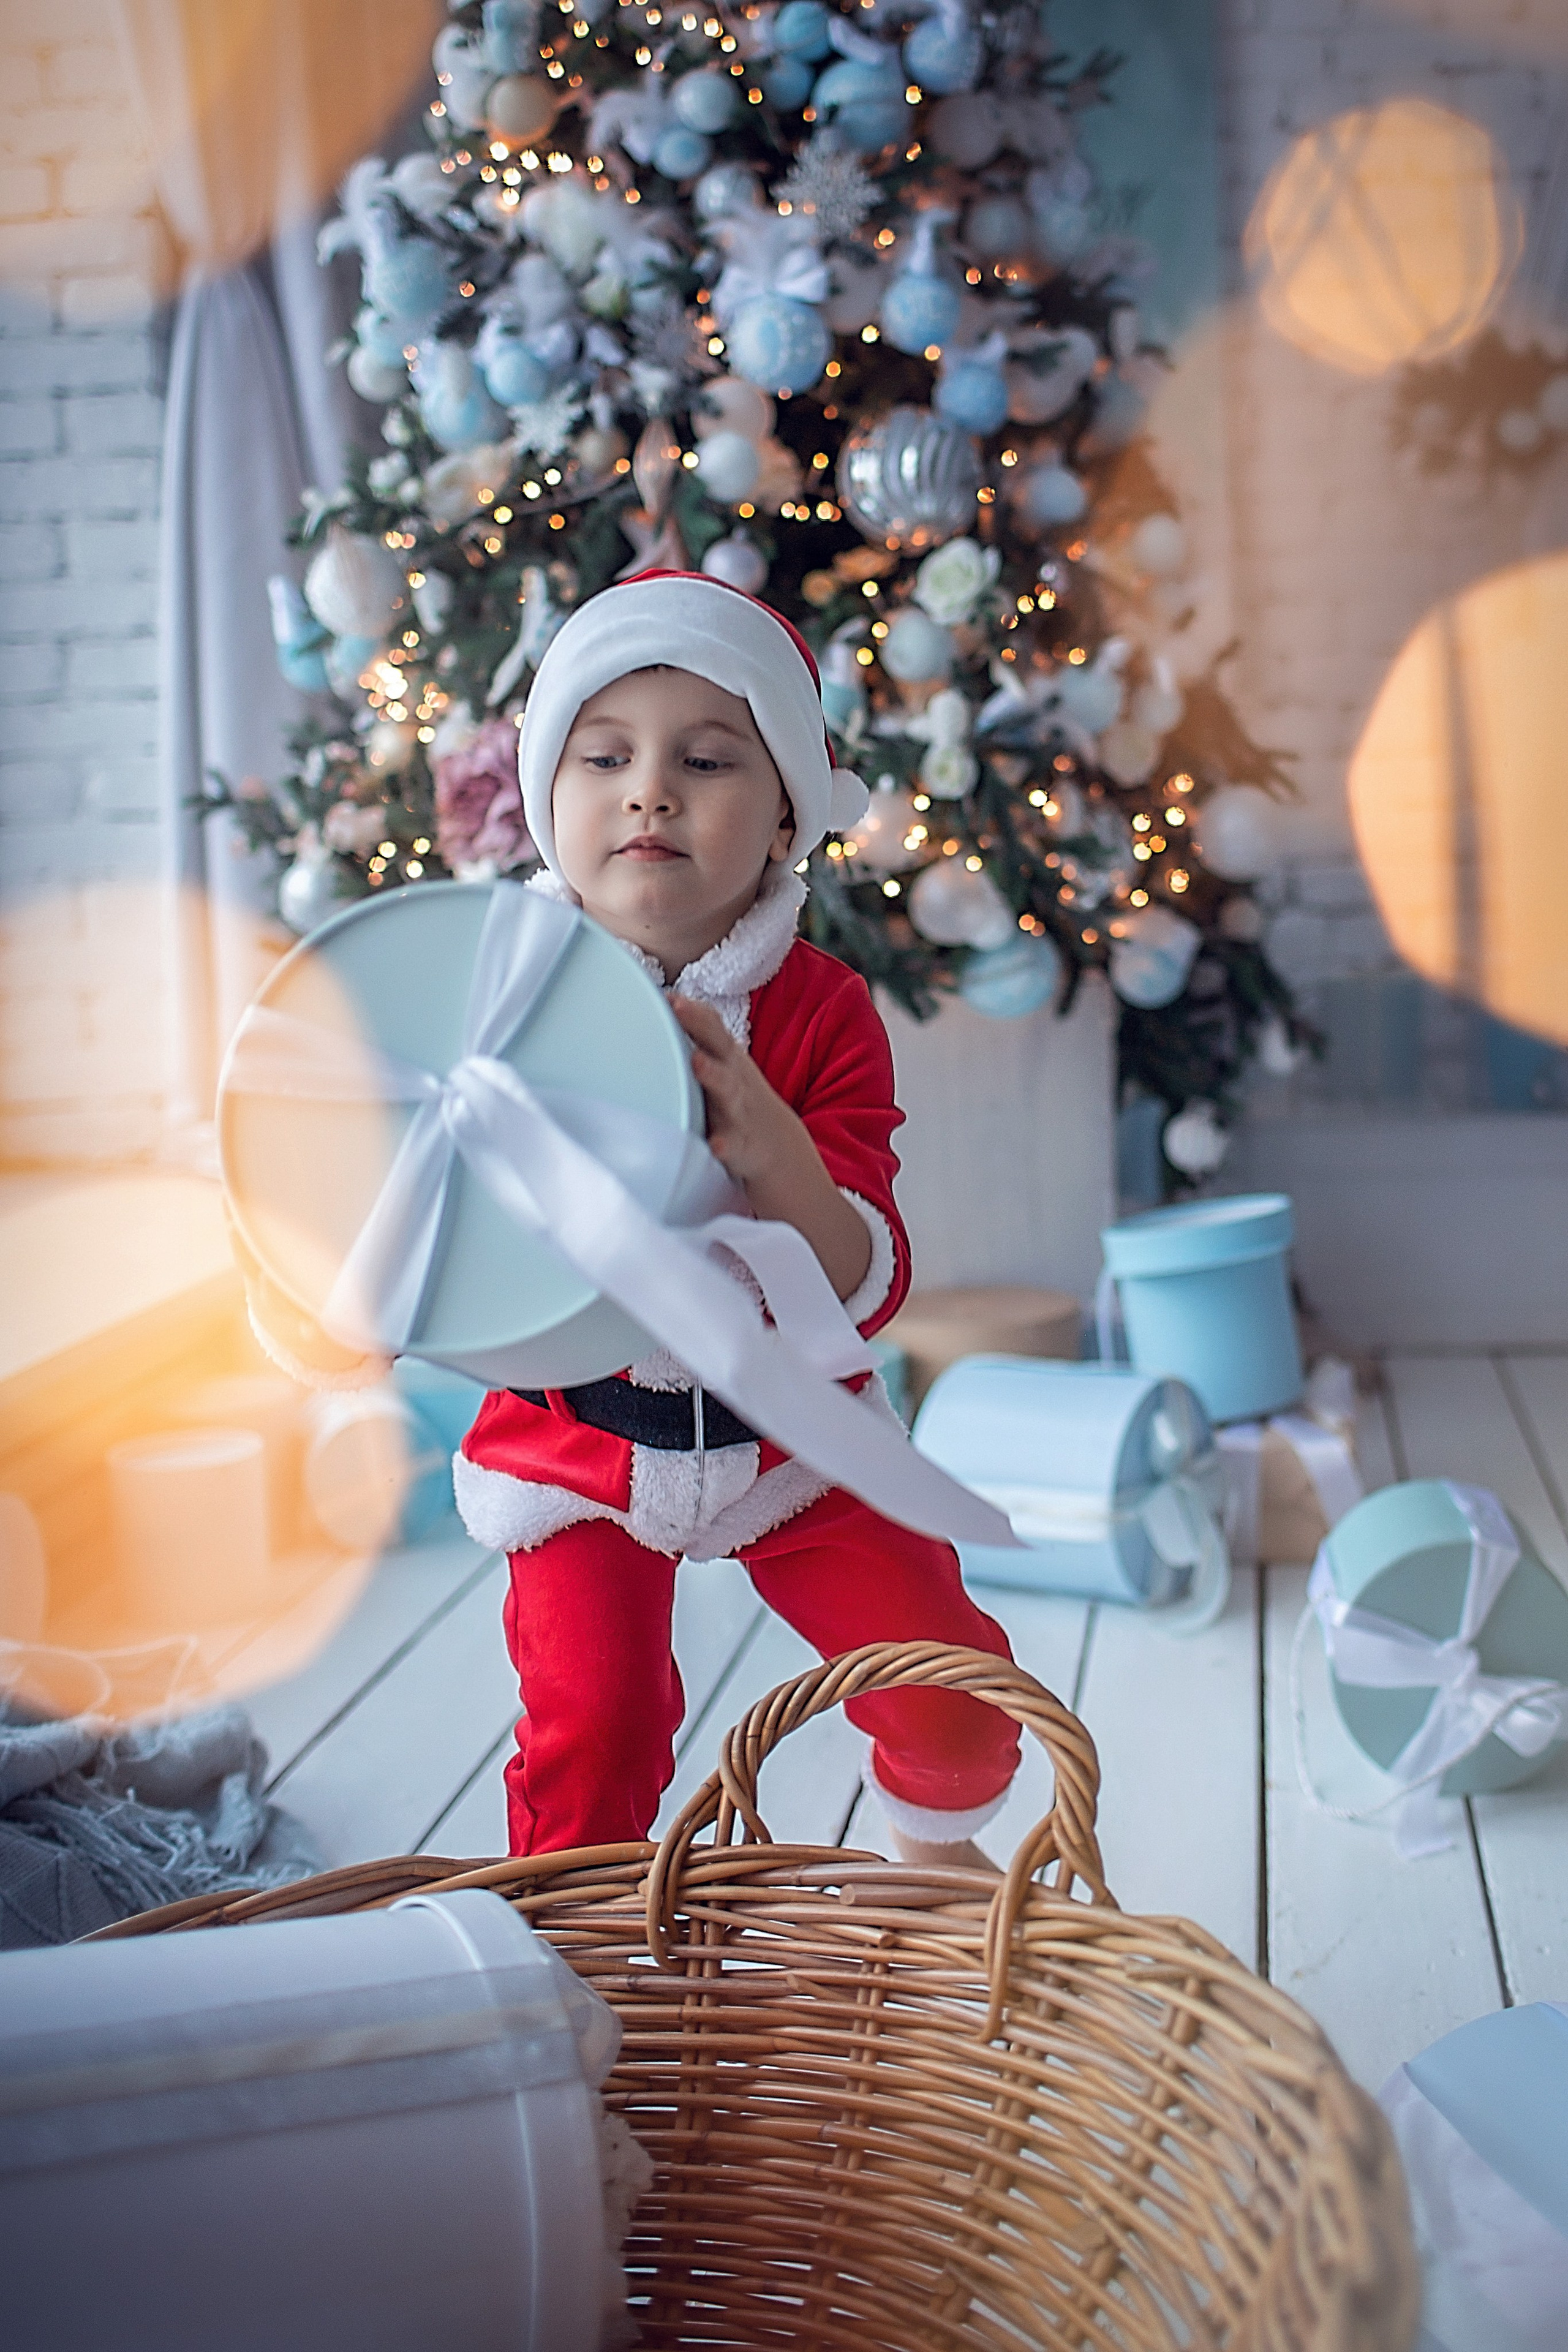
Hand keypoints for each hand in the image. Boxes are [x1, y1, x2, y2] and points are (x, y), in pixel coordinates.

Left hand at [671, 996, 871, 1303]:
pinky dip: (725, 1146)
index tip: (668, 992)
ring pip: (729, 1095)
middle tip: (679, 1005)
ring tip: (696, 1063)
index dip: (693, 1011)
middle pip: (721, 1052)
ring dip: (713, 1077)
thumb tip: (662, 1037)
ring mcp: (747, 1122)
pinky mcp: (749, 1156)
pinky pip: (735, 1150)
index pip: (714, 1033)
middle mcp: (741, 1090)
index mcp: (734, 1072)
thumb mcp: (727, 1090)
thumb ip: (703, 1065)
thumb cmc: (750, 1127)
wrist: (794, 1174)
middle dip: (701, 1027)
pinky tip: (713, 1145)